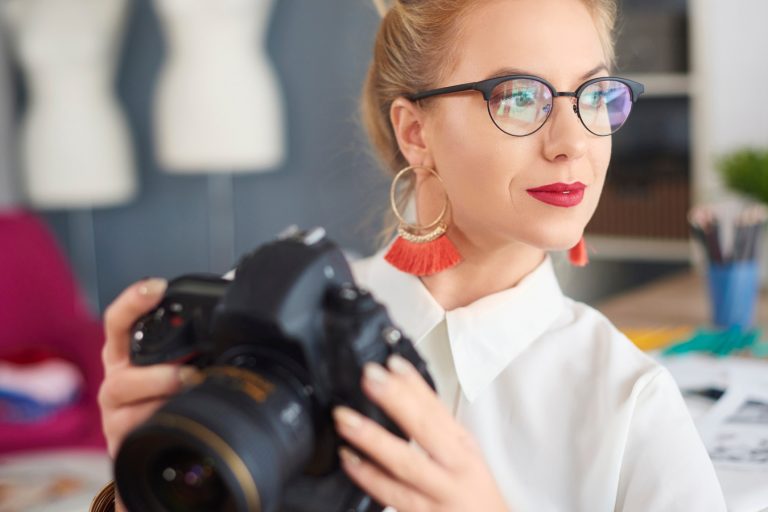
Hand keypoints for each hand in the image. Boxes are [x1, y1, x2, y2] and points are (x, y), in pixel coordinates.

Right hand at [97, 278, 199, 457]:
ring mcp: (115, 410)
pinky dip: (156, 423)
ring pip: (124, 400)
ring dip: (159, 395)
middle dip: (156, 371)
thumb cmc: (173, 391)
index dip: (133, 301)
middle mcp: (116, 378)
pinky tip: (177, 419)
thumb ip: (198, 332)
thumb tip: (233, 294)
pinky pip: (131, 431)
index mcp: (127, 352)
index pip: (118, 321)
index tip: (157, 287)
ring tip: (188, 394)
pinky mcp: (119, 438)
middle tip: (190, 372)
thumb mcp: (182, 358)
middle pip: (119, 367)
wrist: (166, 438)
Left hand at [333, 355, 508, 511]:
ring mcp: (436, 495)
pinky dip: (367, 476)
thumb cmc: (473, 494)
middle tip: (370, 377)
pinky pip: (389, 495)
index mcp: (462, 448)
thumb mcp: (463, 455)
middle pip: (424, 429)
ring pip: (403, 464)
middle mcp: (452, 469)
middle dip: (395, 400)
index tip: (393, 363)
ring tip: (345, 418)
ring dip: (371, 438)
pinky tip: (349, 460)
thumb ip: (435, 429)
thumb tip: (402, 392)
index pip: (438, 408)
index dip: (415, 384)